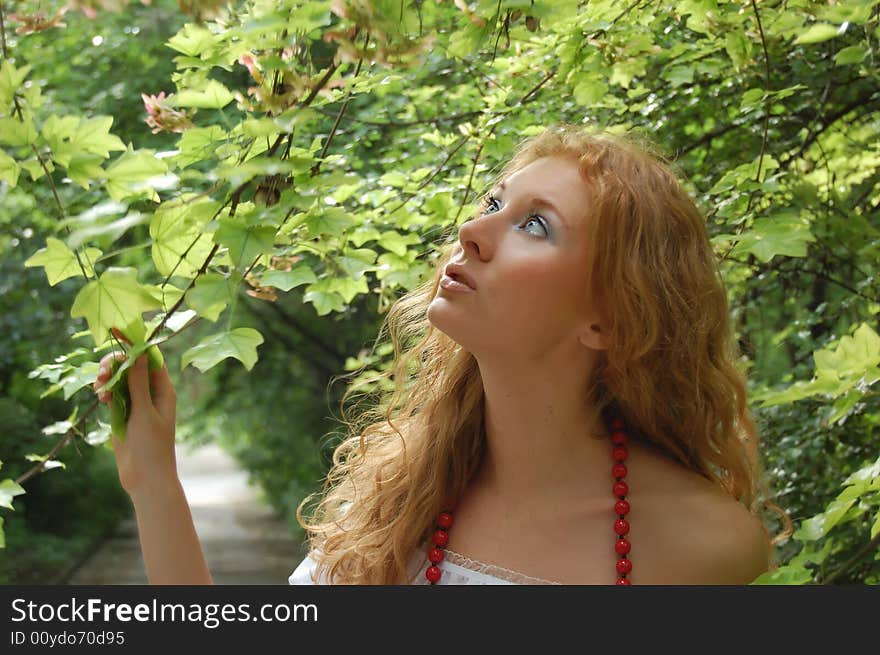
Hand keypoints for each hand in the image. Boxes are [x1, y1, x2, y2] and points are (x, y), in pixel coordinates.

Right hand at [93, 328, 178, 498]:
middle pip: (131, 366)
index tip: (117, 331)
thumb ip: (139, 383)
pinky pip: (112, 394)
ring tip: (98, 388)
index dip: (135, 343)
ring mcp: (136, 403)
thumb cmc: (152, 446)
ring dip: (107, 378)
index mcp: (163, 389)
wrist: (145, 478)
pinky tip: (100, 398)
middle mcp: (151, 393)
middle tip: (101, 373)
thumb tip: (138, 353)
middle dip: (115, 364)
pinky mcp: (123, 414)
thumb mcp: (144, 412)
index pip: (150, 357)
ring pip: (119, 379)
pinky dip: (105, 392)